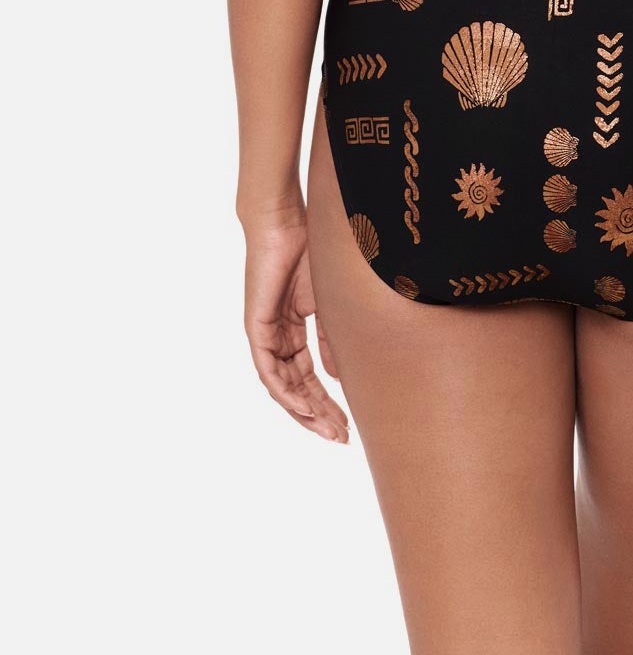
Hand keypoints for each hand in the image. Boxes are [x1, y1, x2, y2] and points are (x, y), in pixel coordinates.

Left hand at [243, 212, 349, 442]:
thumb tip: (336, 376)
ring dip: (305, 411)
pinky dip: (285, 392)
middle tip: (342, 437)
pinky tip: (303, 409)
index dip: (327, 401)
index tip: (348, 422)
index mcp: (292, 329)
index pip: (308, 376)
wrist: (286, 222)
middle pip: (297, 388)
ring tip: (329, 430)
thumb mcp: (328, 302)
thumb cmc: (309, 250)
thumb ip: (331, 339)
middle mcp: (276, 337)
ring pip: (283, 386)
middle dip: (319, 414)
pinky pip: (268, 370)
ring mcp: (265, 334)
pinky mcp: (256, 328)